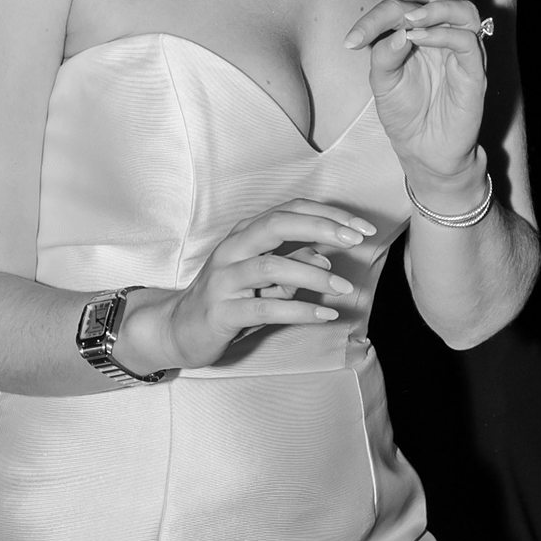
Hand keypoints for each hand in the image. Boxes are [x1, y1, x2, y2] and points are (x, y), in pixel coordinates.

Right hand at [146, 201, 375, 371]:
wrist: (178, 329)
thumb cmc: (228, 300)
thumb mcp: (265, 280)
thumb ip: (292, 265)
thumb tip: (326, 256)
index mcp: (245, 234)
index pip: (290, 211)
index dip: (328, 214)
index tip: (362, 227)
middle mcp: (233, 249)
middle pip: (279, 224)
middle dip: (322, 228)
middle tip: (356, 240)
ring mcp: (224, 280)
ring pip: (272, 267)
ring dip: (313, 275)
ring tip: (345, 287)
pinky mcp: (222, 311)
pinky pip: (264, 308)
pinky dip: (298, 310)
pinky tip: (324, 314)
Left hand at [347, 0, 490, 187]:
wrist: (423, 153)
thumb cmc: (406, 114)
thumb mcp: (382, 82)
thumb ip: (384, 54)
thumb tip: (396, 30)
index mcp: (422, 31)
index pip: (406, 4)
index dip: (376, 16)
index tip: (351, 42)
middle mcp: (445, 35)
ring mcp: (463, 52)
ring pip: (464, 10)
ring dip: (435, 8)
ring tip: (409, 19)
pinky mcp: (475, 72)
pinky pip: (466, 41)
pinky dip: (442, 34)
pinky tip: (418, 39)